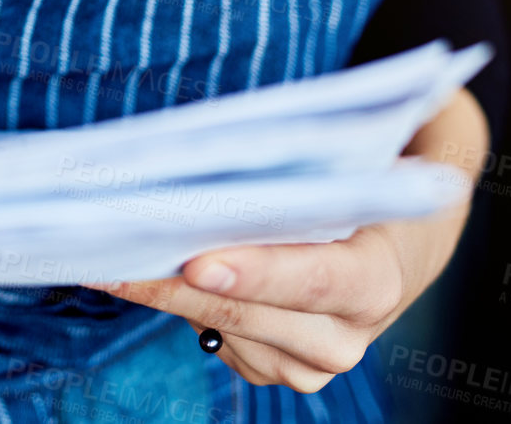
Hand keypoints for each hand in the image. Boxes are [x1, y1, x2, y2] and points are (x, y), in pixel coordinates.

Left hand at [89, 87, 488, 392]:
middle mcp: (348, 336)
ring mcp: (312, 364)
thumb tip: (252, 137)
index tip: (196, 260)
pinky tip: (150, 271)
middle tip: (111, 254)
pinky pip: (219, 342)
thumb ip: (316, 162)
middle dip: (175, 283)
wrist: (401, 247)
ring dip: (166, 294)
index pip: (312, 278)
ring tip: (109, 255)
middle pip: (249, 311)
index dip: (255, 271)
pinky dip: (182, 307)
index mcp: (376, 279)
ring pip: (223, 329)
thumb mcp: (358, 166)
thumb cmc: (367, 184)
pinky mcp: (280, 372)